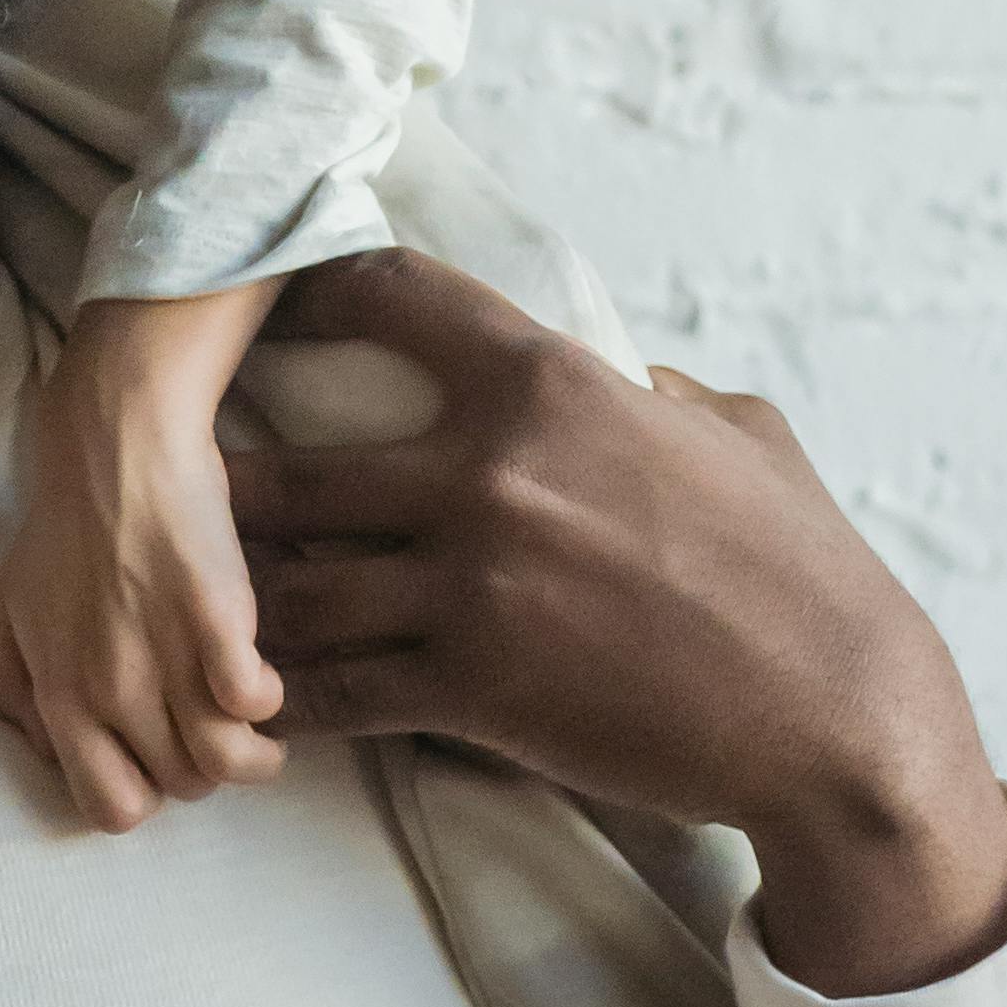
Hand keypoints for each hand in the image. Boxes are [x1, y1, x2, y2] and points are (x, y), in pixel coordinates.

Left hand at [0, 285, 286, 828]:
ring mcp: (164, 657)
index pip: (110, 809)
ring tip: (253, 716)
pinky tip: (258, 671)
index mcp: (57, 696)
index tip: (155, 757)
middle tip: (208, 722)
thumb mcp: (7, 617)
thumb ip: (15, 695)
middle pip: (181, 788)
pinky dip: (265, 699)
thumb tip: (48, 752)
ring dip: (252, 749)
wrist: (113, 449)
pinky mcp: (217, 620)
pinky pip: (255, 704)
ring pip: (226, 764)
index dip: (142, 791)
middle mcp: (108, 690)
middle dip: (199, 766)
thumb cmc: (62, 531)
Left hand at [227, 256, 1006, 996]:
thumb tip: (623, 369)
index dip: (312, 293)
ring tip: (185, 609)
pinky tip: (247, 699)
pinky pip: (330, 689)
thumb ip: (651, 392)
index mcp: (548, 385)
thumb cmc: (800, 567)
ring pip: (290, 586)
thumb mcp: (735, 435)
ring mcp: (470, 585)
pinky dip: (280, 697)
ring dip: (234, 602)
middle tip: (172, 495)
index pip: (389, 298)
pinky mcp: (466, 691)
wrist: (834, 714)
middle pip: (292, 465)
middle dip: (221, 485)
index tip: (266, 308)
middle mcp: (488, 473)